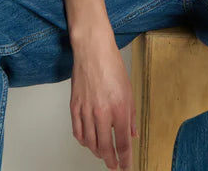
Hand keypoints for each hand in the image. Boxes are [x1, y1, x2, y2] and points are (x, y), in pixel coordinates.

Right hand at [70, 37, 137, 169]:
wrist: (92, 50)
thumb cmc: (111, 64)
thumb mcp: (129, 90)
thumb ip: (131, 115)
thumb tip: (132, 133)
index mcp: (119, 108)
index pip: (122, 143)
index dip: (125, 159)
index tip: (126, 166)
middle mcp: (102, 112)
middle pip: (104, 147)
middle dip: (110, 160)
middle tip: (113, 165)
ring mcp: (86, 110)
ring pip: (90, 142)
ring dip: (97, 152)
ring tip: (102, 154)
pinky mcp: (74, 106)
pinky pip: (77, 131)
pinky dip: (83, 140)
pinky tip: (87, 142)